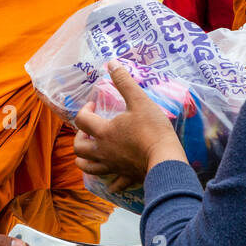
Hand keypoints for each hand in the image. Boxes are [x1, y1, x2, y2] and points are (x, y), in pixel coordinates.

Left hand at [73, 62, 185, 192]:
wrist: (166, 159)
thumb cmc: (153, 129)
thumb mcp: (140, 101)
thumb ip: (124, 82)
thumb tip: (111, 62)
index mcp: (104, 132)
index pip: (82, 120)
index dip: (85, 109)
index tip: (94, 105)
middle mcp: (103, 151)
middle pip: (79, 148)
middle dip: (80, 137)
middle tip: (90, 130)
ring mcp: (113, 166)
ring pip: (88, 168)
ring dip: (85, 160)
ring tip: (91, 152)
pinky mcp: (126, 177)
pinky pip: (113, 183)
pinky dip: (111, 182)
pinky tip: (112, 181)